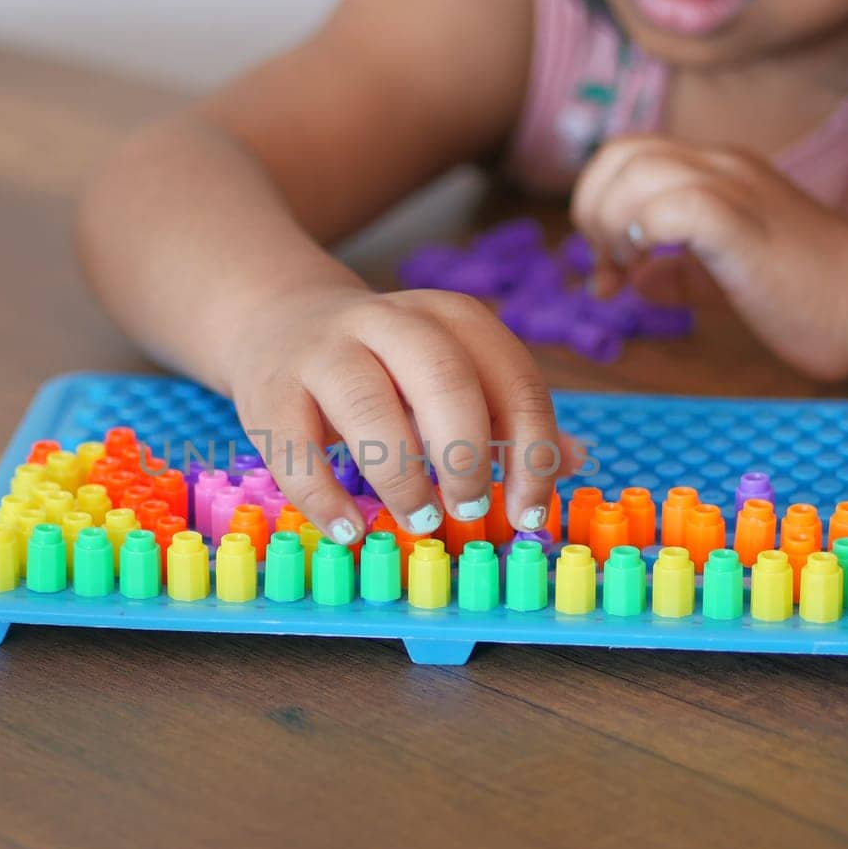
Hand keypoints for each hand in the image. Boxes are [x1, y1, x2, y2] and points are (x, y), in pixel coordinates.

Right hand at [229, 284, 563, 544]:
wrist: (278, 321)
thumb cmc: (384, 366)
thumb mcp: (452, 373)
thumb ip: (509, 414)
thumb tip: (576, 460)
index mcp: (451, 318)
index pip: (511, 380)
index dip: (531, 452)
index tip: (530, 512)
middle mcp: (389, 322)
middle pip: (443, 377)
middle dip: (466, 454)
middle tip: (470, 510)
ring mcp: (325, 351)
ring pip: (367, 406)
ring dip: (401, 477)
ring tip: (418, 523)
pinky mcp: (271, 389)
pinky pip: (296, 448)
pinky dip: (324, 498)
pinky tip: (350, 530)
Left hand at [571, 136, 847, 380]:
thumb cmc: (811, 296)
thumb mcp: (726, 277)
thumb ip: (679, 272)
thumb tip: (632, 277)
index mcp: (715, 172)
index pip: (626, 155)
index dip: (597, 205)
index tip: (607, 269)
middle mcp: (722, 166)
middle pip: (619, 153)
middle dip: (591, 211)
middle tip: (609, 266)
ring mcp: (737, 188)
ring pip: (637, 171)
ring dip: (612, 224)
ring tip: (628, 270)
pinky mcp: (747, 224)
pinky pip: (677, 206)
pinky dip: (648, 232)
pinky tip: (654, 267)